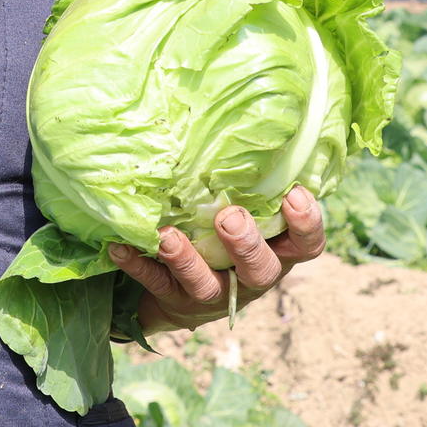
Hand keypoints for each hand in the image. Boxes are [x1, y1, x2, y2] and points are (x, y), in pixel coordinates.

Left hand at [110, 188, 325, 331]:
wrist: (186, 297)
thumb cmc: (227, 240)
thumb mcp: (250, 217)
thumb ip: (255, 188)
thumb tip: (248, 125)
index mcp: (277, 254)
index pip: (307, 245)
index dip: (307, 223)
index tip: (294, 193)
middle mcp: (250, 279)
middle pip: (261, 271)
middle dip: (246, 244)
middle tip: (229, 216)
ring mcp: (213, 295)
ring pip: (206, 286)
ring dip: (187, 260)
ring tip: (168, 235)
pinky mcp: (175, 301)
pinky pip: (155, 285)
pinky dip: (138, 265)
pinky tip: (120, 246)